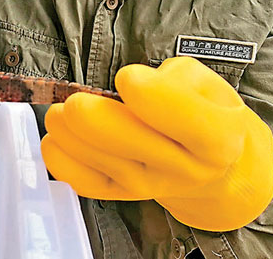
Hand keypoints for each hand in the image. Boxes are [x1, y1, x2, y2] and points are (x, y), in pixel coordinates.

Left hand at [40, 56, 272, 231]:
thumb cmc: (202, 110)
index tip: (127, 77)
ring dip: (68, 132)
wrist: (209, 162)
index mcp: (217, 137)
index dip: (151, 94)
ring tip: (59, 111)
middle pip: (131, 143)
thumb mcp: (205, 83)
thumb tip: (131, 86)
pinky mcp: (123, 194)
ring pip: (101, 160)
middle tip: (76, 101)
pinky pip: (85, 182)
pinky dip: (61, 159)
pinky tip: (55, 138)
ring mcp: (152, 186)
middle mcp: (186, 168)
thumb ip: (173, 79)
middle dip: (92, 116)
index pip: (185, 119)